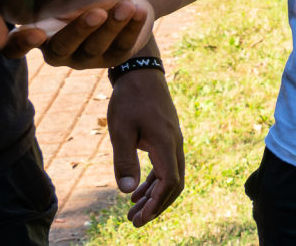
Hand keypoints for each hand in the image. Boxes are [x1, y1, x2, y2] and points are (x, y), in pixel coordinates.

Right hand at [2, 0, 154, 69]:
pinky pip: (123, 44)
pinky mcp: (114, 57)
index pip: (16, 48)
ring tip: (126, 7)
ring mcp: (86, 57)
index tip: (34, 32)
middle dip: (79, 29)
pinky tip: (139, 11)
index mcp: (37, 34)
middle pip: (62, 47)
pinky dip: (132, 26)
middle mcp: (58, 51)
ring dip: (112, 25)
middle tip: (96, 12)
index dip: (22, 43)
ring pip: (96, 46)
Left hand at [108, 68, 184, 225]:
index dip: (157, 203)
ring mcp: (173, 141)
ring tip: (133, 211)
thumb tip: (126, 192)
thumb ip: (124, 161)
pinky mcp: (167, 138)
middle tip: (134, 221)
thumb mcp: (120, 131)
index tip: (140, 218)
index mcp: (166, 143)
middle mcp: (175, 144)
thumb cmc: (129, 100)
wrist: (142, 74)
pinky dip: (154, 183)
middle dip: (157, 205)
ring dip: (155, 196)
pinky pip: (167, 167)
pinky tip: (138, 191)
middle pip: (175, 184)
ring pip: (172, 176)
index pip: (169, 182)